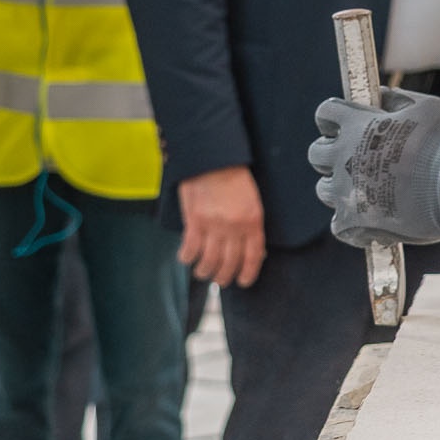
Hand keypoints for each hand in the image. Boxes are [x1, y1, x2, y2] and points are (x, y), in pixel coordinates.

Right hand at [178, 167, 265, 288]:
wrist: (212, 157)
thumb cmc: (234, 177)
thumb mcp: (252, 201)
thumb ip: (251, 225)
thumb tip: (251, 250)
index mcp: (253, 221)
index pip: (253, 257)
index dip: (248, 274)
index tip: (243, 282)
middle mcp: (234, 227)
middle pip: (230, 264)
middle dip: (224, 277)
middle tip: (219, 280)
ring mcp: (213, 225)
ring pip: (209, 261)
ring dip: (205, 272)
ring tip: (202, 272)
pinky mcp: (194, 220)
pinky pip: (190, 249)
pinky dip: (187, 258)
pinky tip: (186, 258)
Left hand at [310, 86, 439, 247]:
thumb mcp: (426, 107)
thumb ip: (396, 99)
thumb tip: (380, 95)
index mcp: (358, 126)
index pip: (325, 114)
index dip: (334, 119)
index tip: (344, 126)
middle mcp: (344, 157)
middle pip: (316, 153)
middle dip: (331, 153)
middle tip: (355, 160)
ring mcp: (347, 192)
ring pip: (325, 190)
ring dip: (341, 188)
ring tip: (367, 191)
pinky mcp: (354, 223)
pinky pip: (339, 225)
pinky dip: (353, 223)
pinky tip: (373, 219)